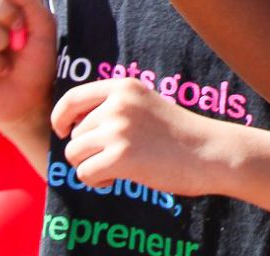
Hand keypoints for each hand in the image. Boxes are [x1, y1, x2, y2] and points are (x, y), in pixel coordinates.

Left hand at [52, 79, 243, 196]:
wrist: (209, 151)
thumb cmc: (178, 134)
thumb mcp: (145, 105)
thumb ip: (113, 107)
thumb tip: (70, 127)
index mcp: (123, 87)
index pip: (72, 98)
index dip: (60, 118)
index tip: (63, 131)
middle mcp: (117, 104)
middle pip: (74, 134)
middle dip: (88, 151)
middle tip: (116, 157)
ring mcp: (118, 130)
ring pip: (75, 155)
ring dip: (90, 166)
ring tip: (116, 168)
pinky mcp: (120, 157)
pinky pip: (85, 174)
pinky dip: (96, 182)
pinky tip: (118, 178)